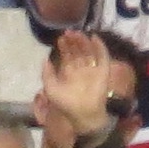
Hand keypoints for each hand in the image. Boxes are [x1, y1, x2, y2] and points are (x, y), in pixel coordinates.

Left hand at [34, 28, 113, 147]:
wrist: (83, 114)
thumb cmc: (66, 104)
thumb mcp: (50, 89)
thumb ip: (46, 74)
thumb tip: (45, 59)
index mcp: (69, 73)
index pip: (67, 56)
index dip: (64, 47)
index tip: (60, 38)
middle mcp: (81, 69)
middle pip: (78, 51)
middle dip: (73, 42)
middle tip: (68, 32)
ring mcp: (93, 69)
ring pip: (88, 51)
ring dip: (83, 42)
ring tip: (78, 33)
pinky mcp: (103, 71)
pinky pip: (102, 56)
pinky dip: (100, 47)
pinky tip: (94, 38)